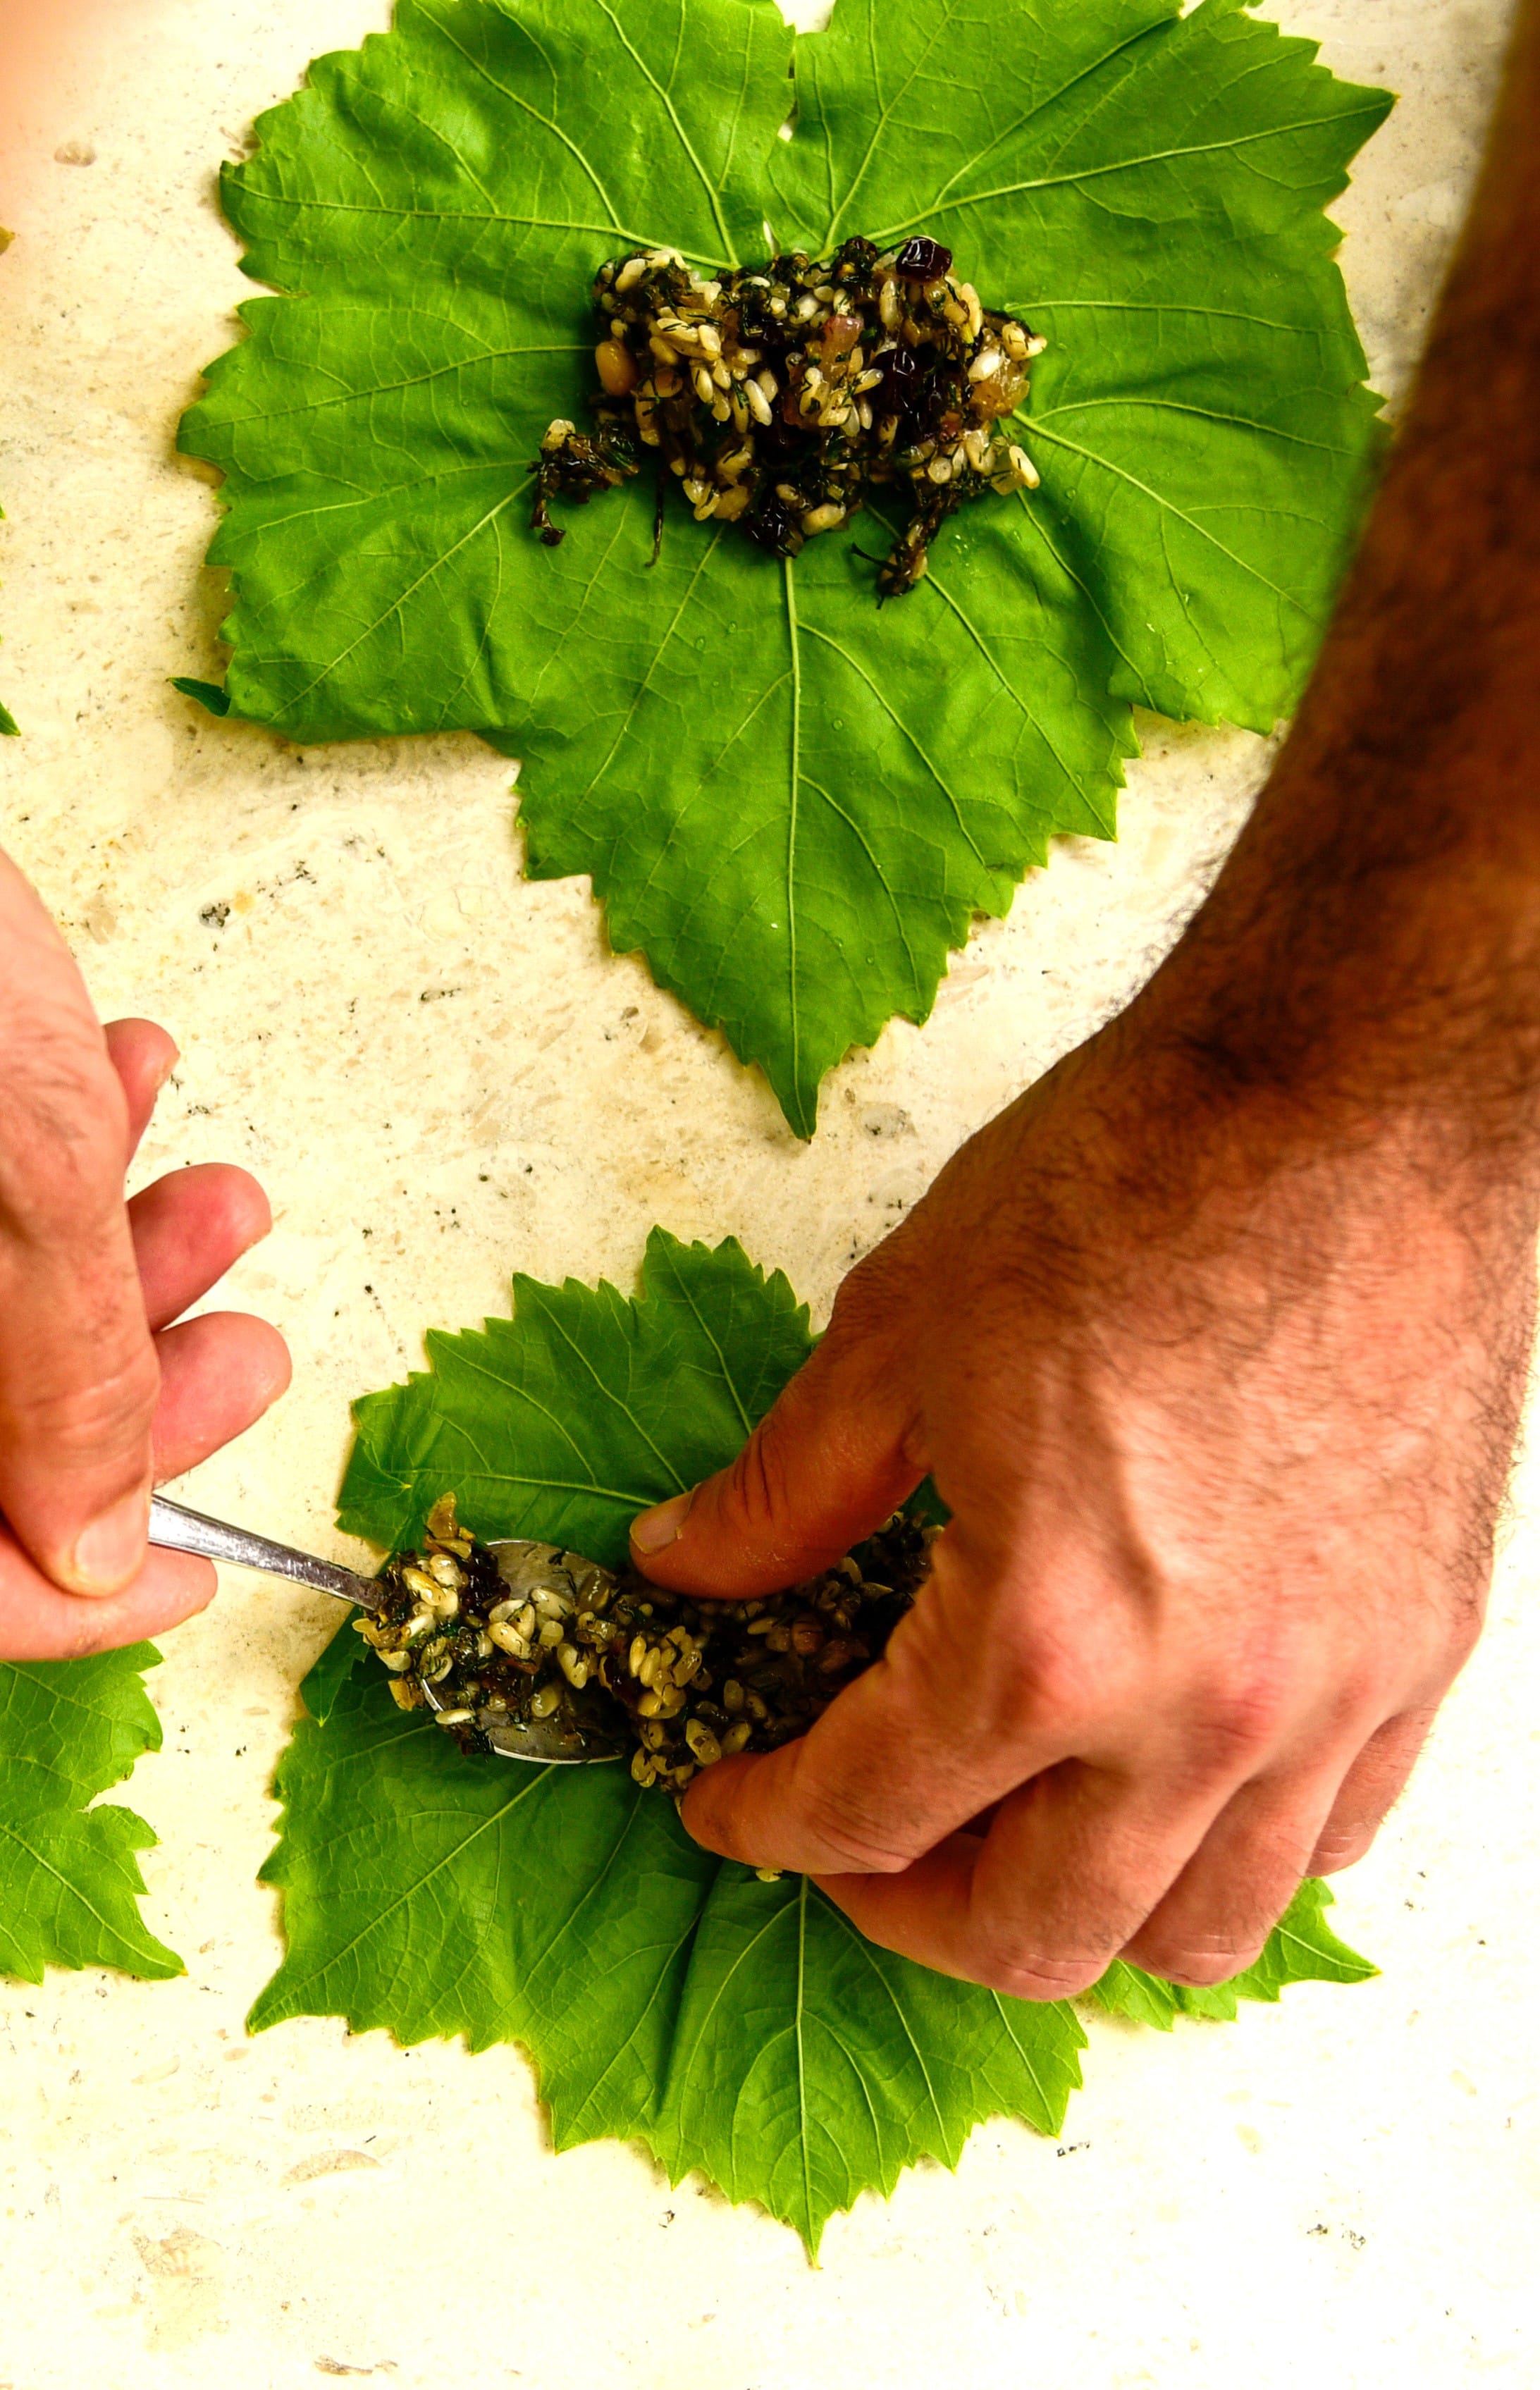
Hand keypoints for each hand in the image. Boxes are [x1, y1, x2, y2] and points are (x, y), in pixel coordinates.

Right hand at [0, 850, 288, 1657]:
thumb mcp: (11, 1177)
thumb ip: (62, 1379)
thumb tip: (101, 1551)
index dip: (67, 1606)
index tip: (199, 1581)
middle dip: (129, 1401)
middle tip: (252, 1353)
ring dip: (116, 1264)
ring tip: (221, 1197)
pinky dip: (55, 1159)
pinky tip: (131, 1079)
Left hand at [630, 1012, 1534, 1994]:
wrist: (1353, 1097)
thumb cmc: (1136, 1187)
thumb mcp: (901, 1331)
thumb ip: (784, 1489)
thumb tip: (686, 1563)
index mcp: (1045, 1640)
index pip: (867, 1811)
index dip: (765, 1821)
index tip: (727, 1799)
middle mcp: (1200, 1714)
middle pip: (1032, 1933)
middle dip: (902, 1909)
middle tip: (848, 1838)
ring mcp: (1331, 1698)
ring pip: (1198, 1932)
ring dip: (1074, 1910)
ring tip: (1006, 1824)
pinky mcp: (1423, 1653)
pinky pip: (1326, 1839)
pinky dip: (1226, 1848)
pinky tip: (1163, 1767)